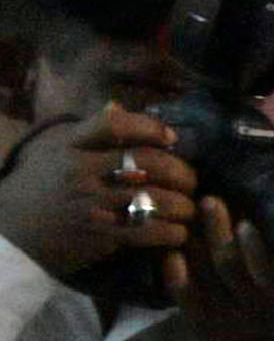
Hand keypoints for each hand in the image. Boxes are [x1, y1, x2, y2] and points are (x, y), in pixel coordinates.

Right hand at [0, 105, 193, 279]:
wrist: (11, 233)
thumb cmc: (38, 187)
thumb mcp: (55, 150)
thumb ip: (89, 131)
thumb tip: (118, 105)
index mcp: (72, 146)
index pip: (115, 124)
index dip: (150, 127)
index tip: (171, 138)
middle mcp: (83, 171)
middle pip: (148, 162)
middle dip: (181, 171)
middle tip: (190, 181)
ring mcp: (93, 204)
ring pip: (156, 198)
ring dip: (183, 205)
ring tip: (187, 208)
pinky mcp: (102, 234)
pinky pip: (150, 231)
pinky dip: (172, 232)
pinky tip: (177, 232)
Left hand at [173, 199, 273, 340]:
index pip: (269, 270)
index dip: (255, 246)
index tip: (246, 220)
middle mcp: (254, 305)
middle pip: (230, 264)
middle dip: (218, 229)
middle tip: (208, 199)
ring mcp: (224, 314)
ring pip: (204, 273)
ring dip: (194, 240)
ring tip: (187, 212)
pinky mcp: (201, 321)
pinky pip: (184, 295)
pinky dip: (174, 272)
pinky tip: (170, 250)